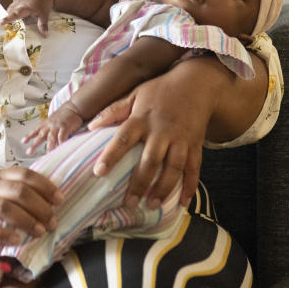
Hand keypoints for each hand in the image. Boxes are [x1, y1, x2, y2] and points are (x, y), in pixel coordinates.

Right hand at [0, 166, 64, 244]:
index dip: (45, 186)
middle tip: (52, 222)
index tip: (59, 200)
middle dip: (40, 207)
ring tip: (40, 232)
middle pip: (19, 191)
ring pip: (4, 208)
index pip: (25, 175)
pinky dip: (3, 234)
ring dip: (26, 220)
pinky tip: (16, 240)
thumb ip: (17, 188)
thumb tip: (49, 198)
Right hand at [1, 0, 54, 35]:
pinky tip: (17, 14)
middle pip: (10, 12)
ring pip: (10, 8)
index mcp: (25, 8)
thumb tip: (45, 35)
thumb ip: (42, 25)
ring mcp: (19, 0)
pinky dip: (12, 10)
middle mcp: (19, 3)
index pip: (14, 14)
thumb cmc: (44, 1)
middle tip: (6, 26)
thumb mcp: (44, 14)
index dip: (7, 19)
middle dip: (7, 18)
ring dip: (9, 14)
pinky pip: (13, 5)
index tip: (1, 22)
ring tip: (11, 21)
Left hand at [23, 104, 83, 153]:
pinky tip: (60, 149)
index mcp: (46, 123)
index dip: (29, 136)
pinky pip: (62, 137)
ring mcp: (57, 126)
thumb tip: (45, 137)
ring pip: (51, 138)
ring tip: (47, 155)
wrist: (73, 107)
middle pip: (41, 136)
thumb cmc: (64, 115)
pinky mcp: (65, 127)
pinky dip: (60, 143)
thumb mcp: (53, 120)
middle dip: (34, 144)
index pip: (36, 130)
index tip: (23, 142)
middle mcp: (50, 125)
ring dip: (49, 147)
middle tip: (29, 152)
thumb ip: (49, 128)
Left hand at [87, 58, 228, 207]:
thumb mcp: (135, 94)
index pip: (123, 139)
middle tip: (129, 202)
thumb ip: (114, 111)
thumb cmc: (160, 90)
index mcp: (142, 118)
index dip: (111, 156)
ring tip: (152, 205)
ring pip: (173, 168)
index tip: (99, 172)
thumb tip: (91, 126)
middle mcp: (162, 131)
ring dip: (163, 188)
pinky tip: (183, 203)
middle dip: (140, 183)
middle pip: (151, 160)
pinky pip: (194, 169)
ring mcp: (181, 139)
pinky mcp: (195, 145)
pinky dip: (190, 187)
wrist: (197, 82)